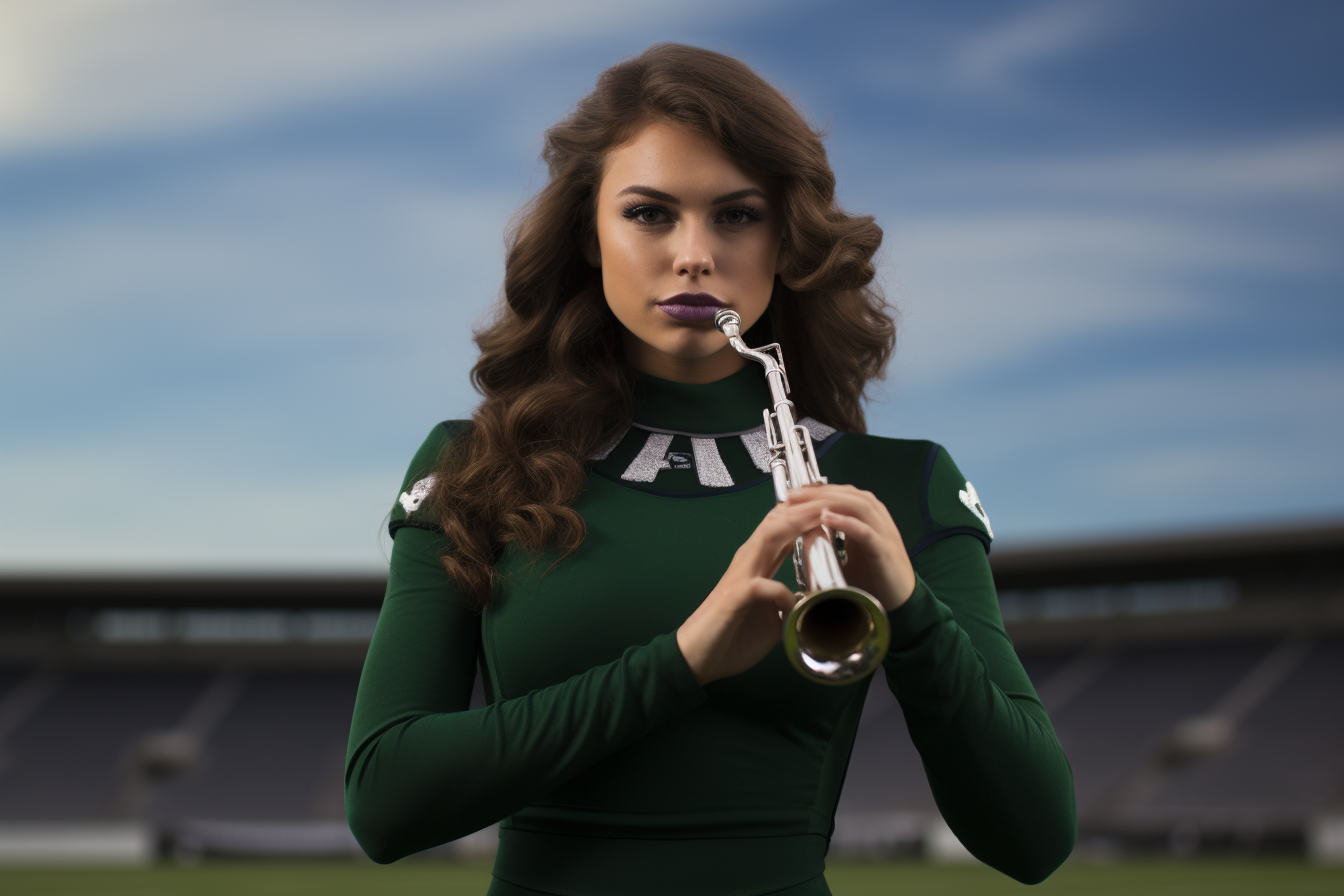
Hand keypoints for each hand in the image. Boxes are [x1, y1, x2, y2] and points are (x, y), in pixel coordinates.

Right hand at [676, 497, 826, 685]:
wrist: (696, 656)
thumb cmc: (731, 634)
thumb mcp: (771, 615)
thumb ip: (789, 601)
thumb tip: (810, 600)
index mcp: (757, 562)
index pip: (783, 527)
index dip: (806, 512)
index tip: (832, 503)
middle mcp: (748, 561)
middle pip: (777, 521)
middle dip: (804, 507)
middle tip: (832, 495)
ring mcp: (739, 576)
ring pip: (767, 538)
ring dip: (794, 526)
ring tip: (819, 518)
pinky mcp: (733, 597)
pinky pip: (762, 586)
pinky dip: (781, 592)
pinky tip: (794, 602)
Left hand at [781, 484, 915, 613]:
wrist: (902, 603)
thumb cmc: (874, 579)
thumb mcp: (848, 555)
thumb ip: (832, 541)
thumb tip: (804, 531)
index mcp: (870, 519)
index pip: (844, 494)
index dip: (819, 491)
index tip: (794, 494)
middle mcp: (879, 520)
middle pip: (850, 495)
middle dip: (819, 492)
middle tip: (792, 495)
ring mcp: (884, 534)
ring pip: (858, 506)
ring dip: (829, 502)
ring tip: (805, 503)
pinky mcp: (885, 551)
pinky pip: (866, 531)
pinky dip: (846, 522)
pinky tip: (826, 517)